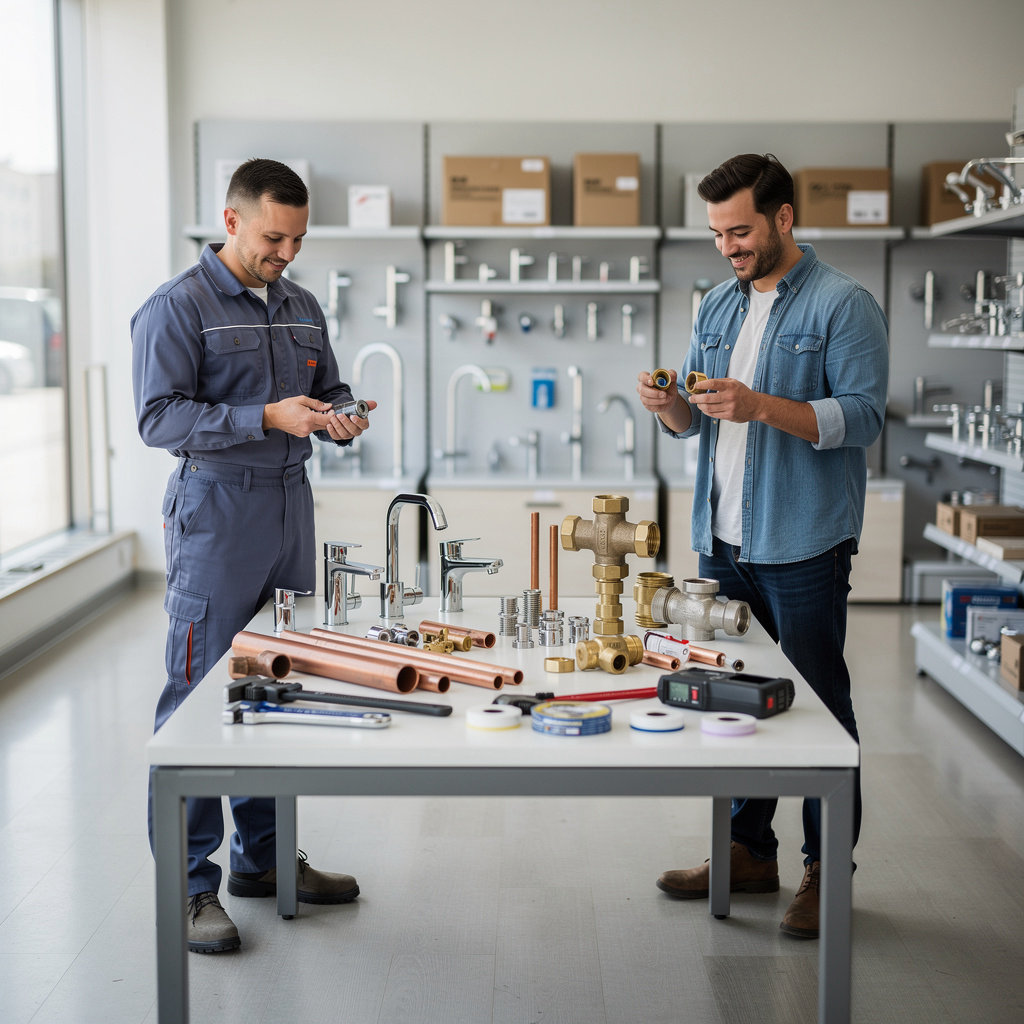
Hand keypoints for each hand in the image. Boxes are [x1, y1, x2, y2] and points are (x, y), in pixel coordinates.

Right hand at [262, 396, 376, 437]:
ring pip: (319, 428)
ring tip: (317, 413)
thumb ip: (316, 404)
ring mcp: (305, 433)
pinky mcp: (302, 435)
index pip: (328, 420)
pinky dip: (314, 424)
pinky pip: (313, 429)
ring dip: (321, 421)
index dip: (333, 415)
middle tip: (329, 411)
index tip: (333, 410)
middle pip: (325, 425)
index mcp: (309, 419)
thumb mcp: (302, 400)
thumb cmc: (286, 406)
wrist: (273, 416)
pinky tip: (310, 417)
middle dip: (329, 419)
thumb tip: (328, 406)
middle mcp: (308, 428)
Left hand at [321, 399, 376, 441]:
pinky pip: (336, 437)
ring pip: (344, 434)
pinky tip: (329, 425)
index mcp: (363, 424)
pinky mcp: (339, 437)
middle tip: (339, 415)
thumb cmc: (351, 411)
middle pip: (353, 431)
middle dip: (346, 423)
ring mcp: (348, 435)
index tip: (352, 416)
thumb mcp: (358, 407)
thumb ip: (366, 405)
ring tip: (332, 418)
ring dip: (338, 426)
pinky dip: (332, 431)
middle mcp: (356, 431)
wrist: (341, 414)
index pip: (364, 425)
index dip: (359, 422)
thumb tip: (374, 403)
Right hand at [635, 369, 679, 413]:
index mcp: (647, 377)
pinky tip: (664, 401)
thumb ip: (672, 374)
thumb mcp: (672, 379)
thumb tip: (669, 375)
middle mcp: (642, 386)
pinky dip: (659, 404)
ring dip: (658, 400)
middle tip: (664, 394)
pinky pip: (649, 406)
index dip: (645, 379)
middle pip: (642, 389)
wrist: (670, 398)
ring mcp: (643, 396)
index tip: (652, 382)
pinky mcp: (646, 404)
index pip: (641, 376)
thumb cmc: (668, 386)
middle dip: (654, 393)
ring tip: (667, 398)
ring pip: (646, 399)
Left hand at [688, 378, 759, 422]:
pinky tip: (704, 408)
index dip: (701, 385)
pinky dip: (706, 411)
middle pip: (707, 398)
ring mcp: (729, 407)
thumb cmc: (743, 393)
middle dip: (696, 398)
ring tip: (697, 403)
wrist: (756, 406)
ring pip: (708, 408)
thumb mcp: (734, 383)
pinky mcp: (729, 416)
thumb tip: (704, 382)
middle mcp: (730, 396)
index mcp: (730, 386)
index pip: (712, 383)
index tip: (695, 386)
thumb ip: (720, 382)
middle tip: (691, 398)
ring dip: (700, 406)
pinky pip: (713, 414)